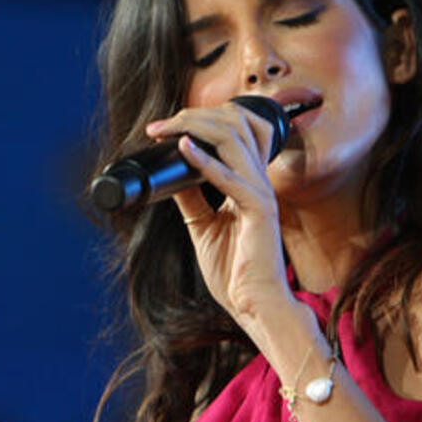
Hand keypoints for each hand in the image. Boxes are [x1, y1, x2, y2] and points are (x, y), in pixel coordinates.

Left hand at [145, 102, 292, 332]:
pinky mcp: (259, 210)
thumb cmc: (236, 271)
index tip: (163, 128)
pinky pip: (230, 178)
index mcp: (250, 181)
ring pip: (234, 139)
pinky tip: (184, 148)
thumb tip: (171, 173)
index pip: (235, 130)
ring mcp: (261, 193)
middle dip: (194, 116)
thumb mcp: (203, 227)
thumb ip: (191, 198)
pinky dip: (204, 161)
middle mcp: (258, 180)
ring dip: (196, 127)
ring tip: (168, 129)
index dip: (201, 119)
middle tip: (160, 126)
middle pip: (235, 124)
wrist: (255, 305)